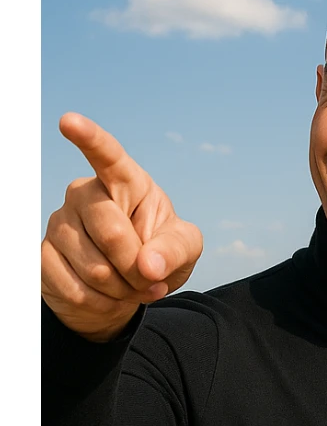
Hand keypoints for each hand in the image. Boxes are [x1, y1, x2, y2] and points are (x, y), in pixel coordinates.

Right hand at [42, 113, 202, 341]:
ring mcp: (59, 223)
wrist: (127, 289)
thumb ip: (175, 251)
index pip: (107, 156)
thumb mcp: (184, 250)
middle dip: (137, 267)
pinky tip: (108, 297)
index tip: (69, 122)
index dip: (89, 138)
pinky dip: (102, 304)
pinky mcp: (43, 254)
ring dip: (122, 290)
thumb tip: (148, 266)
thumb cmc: (159, 254)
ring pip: (94, 267)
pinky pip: (75, 289)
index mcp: (125, 182)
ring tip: (129, 286)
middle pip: (110, 231)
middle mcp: (85, 194)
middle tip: (148, 277)